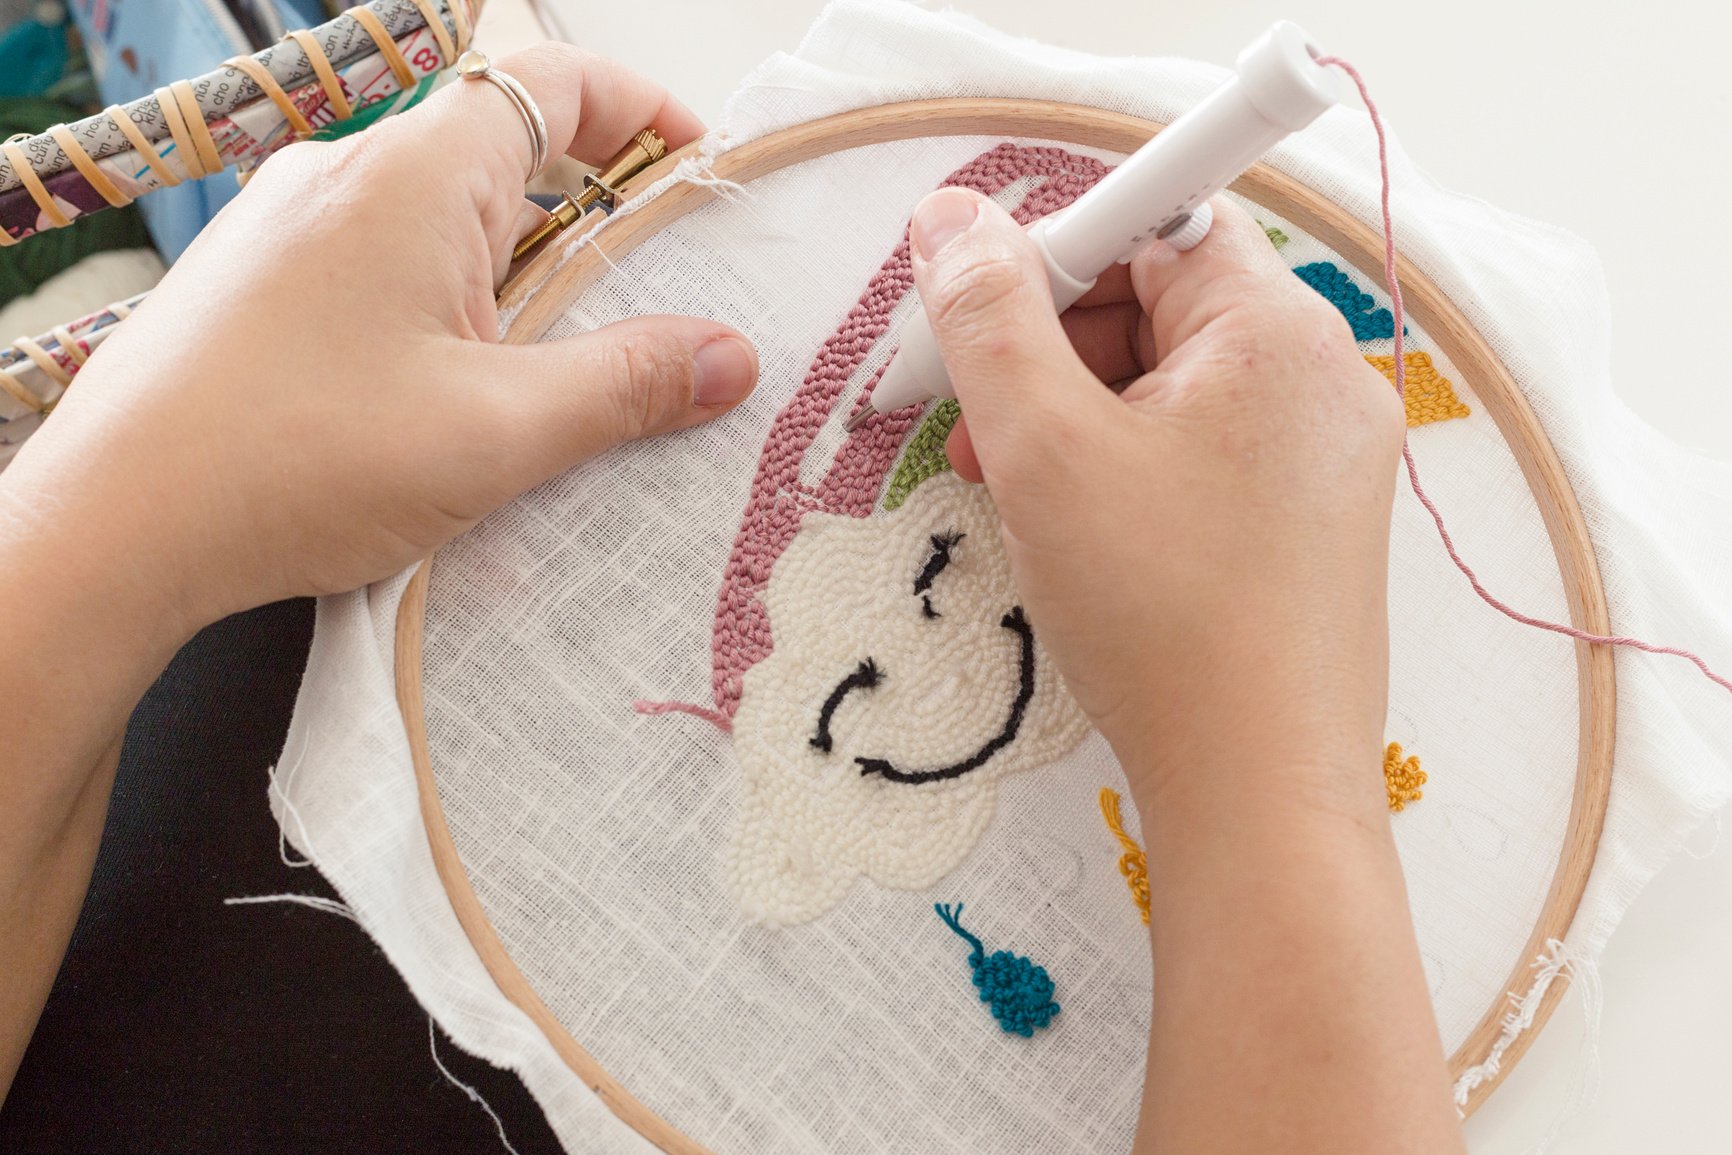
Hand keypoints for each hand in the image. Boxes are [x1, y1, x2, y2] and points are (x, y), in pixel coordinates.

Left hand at [0, 43, 758, 636]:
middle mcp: (347, 176)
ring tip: (560, 368)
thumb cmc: (296, 459)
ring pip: (441, 218)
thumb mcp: (497, 431)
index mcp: (415, 176)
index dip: (641, 111)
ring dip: (519, 274)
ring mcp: (291, 228)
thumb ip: (626, 385)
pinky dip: (449, 305)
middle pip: (503, 152)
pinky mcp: (261, 286)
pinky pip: (383, 265)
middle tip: (653, 297)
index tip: (698, 170)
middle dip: (593, 215)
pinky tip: (457, 396)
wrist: (114, 526)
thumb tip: (730, 356)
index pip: (551, 81)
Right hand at [905, 187, 1404, 813]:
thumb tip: (954, 221)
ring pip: (1178, 384)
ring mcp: (1328, 458)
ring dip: (1079, 412)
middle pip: (1165, 302)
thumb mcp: (1044, 447)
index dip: (1053, 253)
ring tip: (1010, 483)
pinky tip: (1074, 522)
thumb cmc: (1162, 615)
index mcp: (1277, 334)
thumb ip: (989, 317)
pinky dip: (1129, 464)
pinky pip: (1206, 450)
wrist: (1258, 791)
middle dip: (1053, 347)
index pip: (1157, 222)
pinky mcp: (1314, 525)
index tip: (976, 315)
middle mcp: (1324, 380)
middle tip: (975, 417)